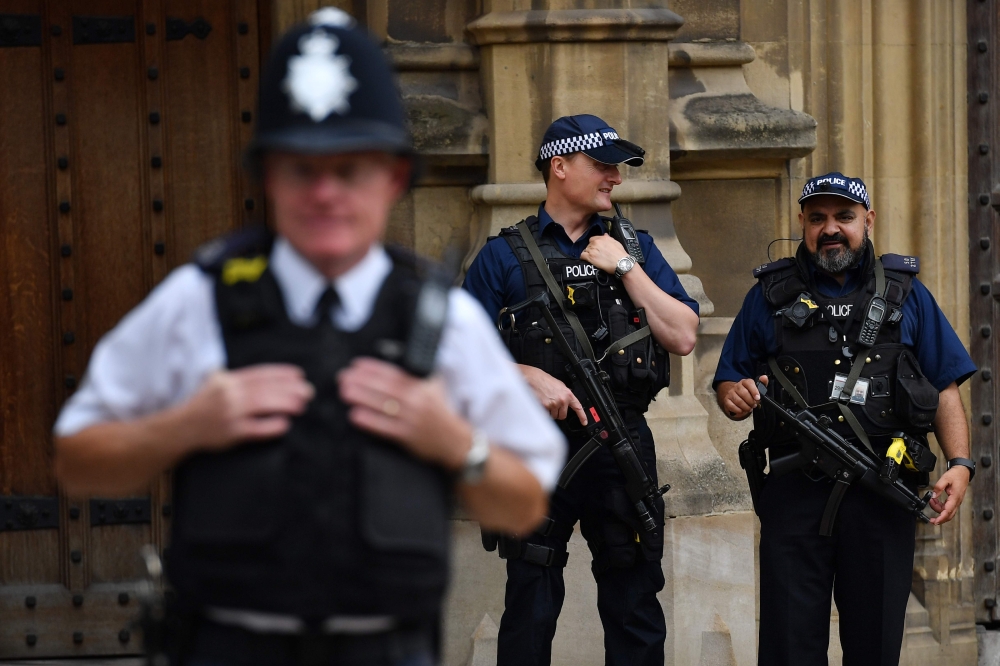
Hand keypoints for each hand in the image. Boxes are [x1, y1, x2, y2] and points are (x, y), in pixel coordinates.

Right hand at [182, 364, 314, 449]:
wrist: (181, 428)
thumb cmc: (204, 405)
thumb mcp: (217, 383)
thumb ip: (239, 378)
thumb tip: (271, 377)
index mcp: (228, 380)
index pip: (260, 374)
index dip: (282, 373)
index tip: (299, 374)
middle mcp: (229, 394)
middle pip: (266, 388)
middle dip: (290, 389)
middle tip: (308, 391)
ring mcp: (230, 413)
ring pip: (263, 405)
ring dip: (285, 404)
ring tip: (302, 405)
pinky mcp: (231, 432)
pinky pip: (256, 428)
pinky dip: (271, 426)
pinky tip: (285, 424)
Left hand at [337, 357, 472, 469]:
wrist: (454, 440)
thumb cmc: (439, 411)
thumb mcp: (432, 386)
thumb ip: (414, 374)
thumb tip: (391, 356)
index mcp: (421, 386)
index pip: (393, 373)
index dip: (373, 368)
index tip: (356, 365)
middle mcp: (417, 401)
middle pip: (385, 388)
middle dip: (362, 381)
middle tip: (343, 377)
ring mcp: (412, 419)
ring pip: (383, 405)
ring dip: (362, 397)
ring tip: (344, 391)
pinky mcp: (408, 436)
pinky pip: (385, 427)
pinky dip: (369, 421)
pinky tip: (355, 416)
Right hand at [519, 365, 587, 424]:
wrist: (533, 378)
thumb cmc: (544, 380)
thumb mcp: (559, 385)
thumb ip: (564, 394)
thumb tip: (567, 400)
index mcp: (567, 394)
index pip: (578, 407)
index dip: (582, 416)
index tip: (584, 422)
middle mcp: (562, 400)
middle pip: (563, 415)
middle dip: (558, 413)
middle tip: (553, 406)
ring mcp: (554, 404)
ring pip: (553, 416)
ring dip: (550, 412)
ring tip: (546, 402)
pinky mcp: (545, 407)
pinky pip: (546, 415)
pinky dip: (543, 412)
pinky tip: (541, 403)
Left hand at [580, 234, 629, 274]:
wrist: (622, 263)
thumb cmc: (620, 254)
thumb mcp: (616, 242)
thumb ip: (608, 238)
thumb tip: (605, 235)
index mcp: (602, 238)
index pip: (593, 239)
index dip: (594, 244)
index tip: (596, 248)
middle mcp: (596, 242)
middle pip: (588, 245)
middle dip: (591, 249)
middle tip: (595, 254)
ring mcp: (593, 249)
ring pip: (585, 250)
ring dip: (588, 254)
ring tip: (593, 258)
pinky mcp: (590, 257)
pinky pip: (582, 256)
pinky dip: (583, 258)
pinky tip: (587, 260)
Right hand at [721, 376, 768, 419]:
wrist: (734, 394)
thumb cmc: (748, 392)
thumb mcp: (756, 387)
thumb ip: (762, 383)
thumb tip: (764, 377)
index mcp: (745, 382)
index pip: (749, 383)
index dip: (754, 391)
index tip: (758, 398)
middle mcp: (737, 386)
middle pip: (744, 393)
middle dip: (751, 401)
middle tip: (754, 405)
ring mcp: (730, 393)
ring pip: (738, 401)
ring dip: (746, 407)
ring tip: (749, 408)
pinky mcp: (726, 400)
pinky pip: (731, 406)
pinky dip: (738, 410)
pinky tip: (742, 410)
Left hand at [928, 466, 969, 524]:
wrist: (963, 471)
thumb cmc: (956, 475)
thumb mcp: (945, 478)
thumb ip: (938, 487)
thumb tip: (933, 496)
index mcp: (955, 497)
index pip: (948, 510)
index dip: (942, 517)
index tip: (936, 521)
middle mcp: (957, 501)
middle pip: (949, 515)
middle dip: (940, 519)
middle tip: (931, 520)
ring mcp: (957, 501)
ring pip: (948, 511)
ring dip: (939, 510)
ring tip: (932, 501)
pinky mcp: (955, 500)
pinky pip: (948, 507)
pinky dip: (941, 507)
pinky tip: (935, 502)